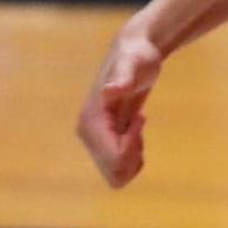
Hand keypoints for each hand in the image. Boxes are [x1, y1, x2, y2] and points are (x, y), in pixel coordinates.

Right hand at [75, 24, 163, 187]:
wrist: (136, 54)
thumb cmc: (137, 57)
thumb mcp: (136, 65)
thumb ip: (123, 78)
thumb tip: (110, 91)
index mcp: (90, 123)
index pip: (114, 159)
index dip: (133, 146)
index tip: (140, 119)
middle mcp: (87, 134)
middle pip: (114, 172)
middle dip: (133, 157)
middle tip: (138, 127)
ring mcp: (94, 139)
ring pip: (116, 174)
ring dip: (134, 157)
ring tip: (136, 127)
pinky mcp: (103, 141)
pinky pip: (119, 167)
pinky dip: (134, 155)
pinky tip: (135, 131)